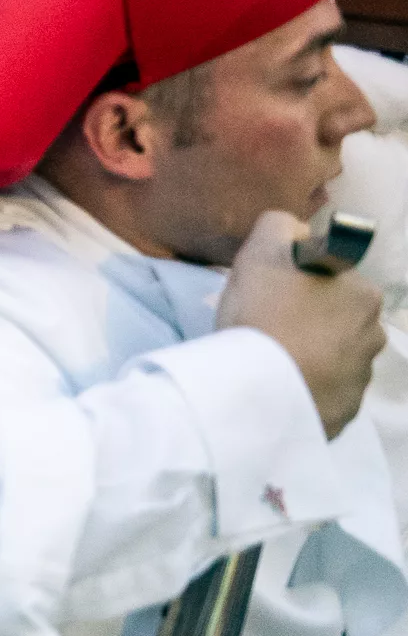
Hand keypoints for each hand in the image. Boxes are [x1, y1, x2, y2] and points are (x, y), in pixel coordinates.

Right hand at [219, 209, 385, 437]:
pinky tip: (283, 382)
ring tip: (276, 359)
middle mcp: (375, 333)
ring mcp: (363, 376)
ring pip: (336, 354)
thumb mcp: (262, 250)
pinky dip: (310, 383)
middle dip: (311, 317)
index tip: (273, 295)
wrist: (260, 392)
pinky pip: (328, 388)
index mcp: (363, 292)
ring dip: (313, 352)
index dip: (300, 283)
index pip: (332, 278)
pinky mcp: (347, 409)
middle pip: (337, 316)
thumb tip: (298, 231)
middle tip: (270, 325)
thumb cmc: (264, 315)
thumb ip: (282, 226)